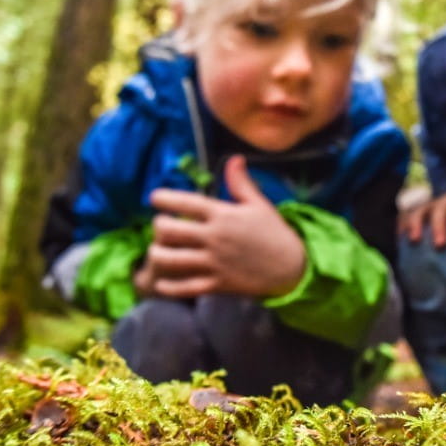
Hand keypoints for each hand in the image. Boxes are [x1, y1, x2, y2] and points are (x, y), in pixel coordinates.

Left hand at [144, 155, 306, 298]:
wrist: (291, 267)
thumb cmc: (274, 232)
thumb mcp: (259, 204)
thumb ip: (241, 182)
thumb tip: (233, 158)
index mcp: (223, 215)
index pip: (186, 202)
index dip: (164, 197)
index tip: (154, 197)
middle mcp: (214, 237)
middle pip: (169, 230)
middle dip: (158, 226)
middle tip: (161, 225)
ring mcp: (213, 262)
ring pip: (170, 259)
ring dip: (157, 254)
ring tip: (158, 251)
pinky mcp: (216, 284)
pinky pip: (184, 287)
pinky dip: (168, 286)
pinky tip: (162, 281)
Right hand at [400, 189, 445, 251]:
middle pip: (441, 210)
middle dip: (440, 226)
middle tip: (440, 245)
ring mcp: (429, 205)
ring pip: (420, 210)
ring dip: (417, 224)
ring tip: (415, 240)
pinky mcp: (416, 213)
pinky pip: (406, 216)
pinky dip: (403, 226)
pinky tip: (401, 239)